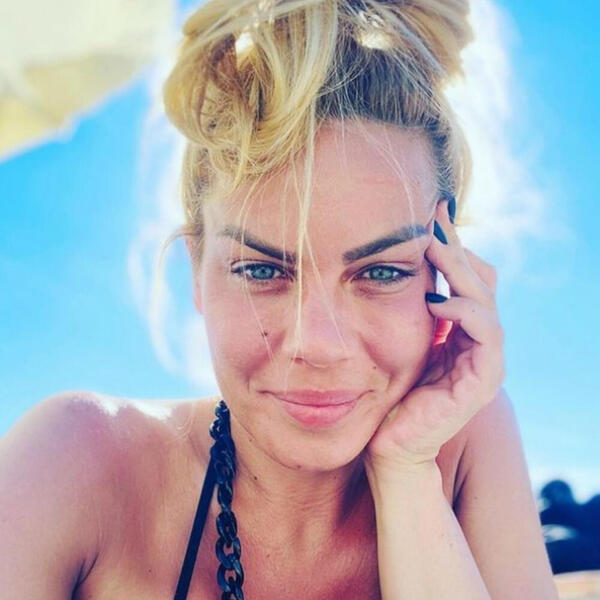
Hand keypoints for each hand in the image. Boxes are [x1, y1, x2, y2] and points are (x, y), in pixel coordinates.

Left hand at [364, 197, 504, 476]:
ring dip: (460, 269)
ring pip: (484, 298)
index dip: (449, 243)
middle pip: (478, 278)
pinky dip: (464, 311)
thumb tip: (380, 261)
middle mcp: (476, 338)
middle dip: (454, 246)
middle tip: (433, 217)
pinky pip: (487, 333)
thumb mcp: (390, 337)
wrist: (386, 444)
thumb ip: (397, 305)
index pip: (463, 274)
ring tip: (433, 247)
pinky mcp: (483, 379)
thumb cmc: (383, 391)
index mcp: (457, 327)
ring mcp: (484, 359)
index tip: (428, 211)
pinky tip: (436, 299)